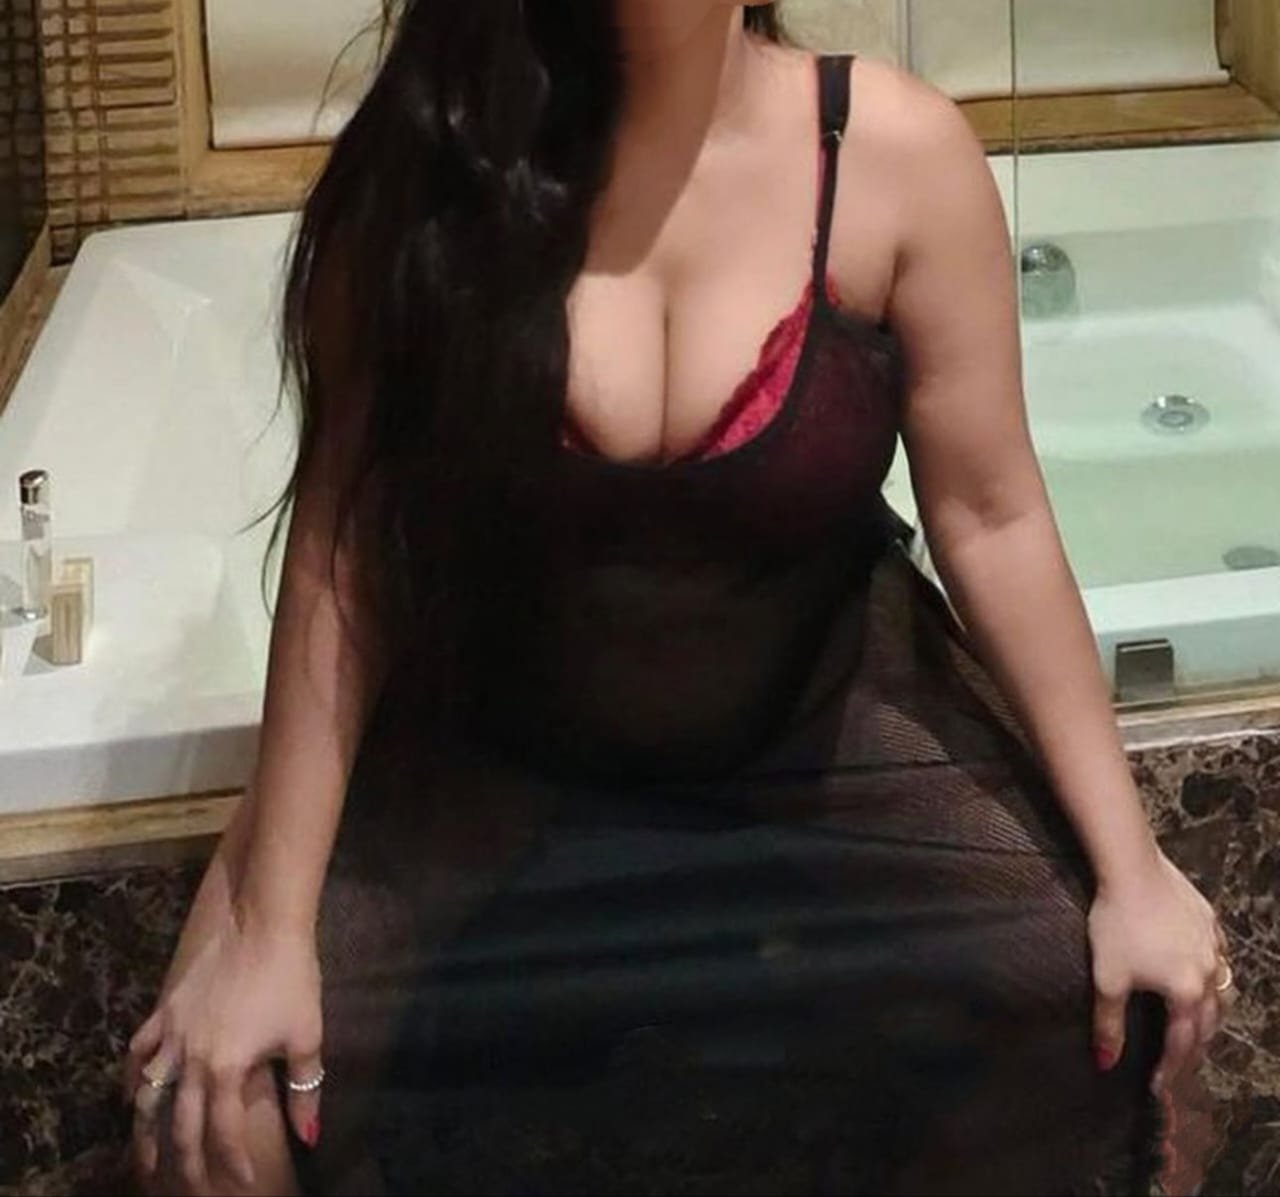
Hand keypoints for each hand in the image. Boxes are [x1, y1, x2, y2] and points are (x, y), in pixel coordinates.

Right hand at [124, 910, 322, 1191]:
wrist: (262, 924)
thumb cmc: (292, 978)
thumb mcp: (307, 1035)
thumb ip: (305, 1090)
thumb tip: (311, 1136)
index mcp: (226, 1069)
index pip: (224, 1131)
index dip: (232, 1161)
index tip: (243, 1181)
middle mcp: (190, 1059)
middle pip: (180, 1123)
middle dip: (185, 1163)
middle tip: (191, 1189)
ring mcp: (171, 1034)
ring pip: (147, 1095)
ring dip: (144, 1131)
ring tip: (145, 1160)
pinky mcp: (164, 1010)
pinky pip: (138, 1052)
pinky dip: (132, 1077)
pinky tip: (131, 1094)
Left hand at [1088, 849, 1232, 1093]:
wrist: (1132, 870)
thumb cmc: (1117, 925)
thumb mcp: (1107, 978)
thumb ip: (1109, 1024)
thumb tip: (1105, 1063)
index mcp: (1186, 993)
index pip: (1181, 1043)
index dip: (1169, 1068)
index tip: (1157, 1087)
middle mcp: (1208, 973)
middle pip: (1209, 1022)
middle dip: (1195, 1047)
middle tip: (1179, 1063)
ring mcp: (1214, 945)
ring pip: (1223, 990)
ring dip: (1212, 1013)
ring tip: (1197, 1025)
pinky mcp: (1209, 921)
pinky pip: (1219, 956)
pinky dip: (1213, 975)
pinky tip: (1203, 973)